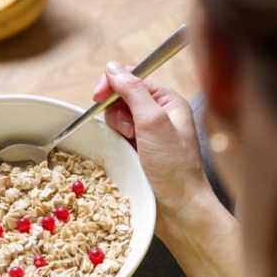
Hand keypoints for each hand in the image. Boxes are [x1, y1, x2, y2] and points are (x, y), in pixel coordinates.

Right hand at [92, 61, 212, 221]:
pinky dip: (114, 144)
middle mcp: (158, 115)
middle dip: (117, 113)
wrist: (178, 208)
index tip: (97, 96)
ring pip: (115, 120)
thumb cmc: (173, 166)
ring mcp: (146, 135)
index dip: (113, 84)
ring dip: (116, 131)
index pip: (134, 79)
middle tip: (129, 131)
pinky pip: (115, 139)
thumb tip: (112, 67)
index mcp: (168, 102)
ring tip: (130, 146)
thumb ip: (133, 90)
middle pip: (121, 99)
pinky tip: (125, 155)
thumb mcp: (154, 121)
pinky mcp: (136, 152)